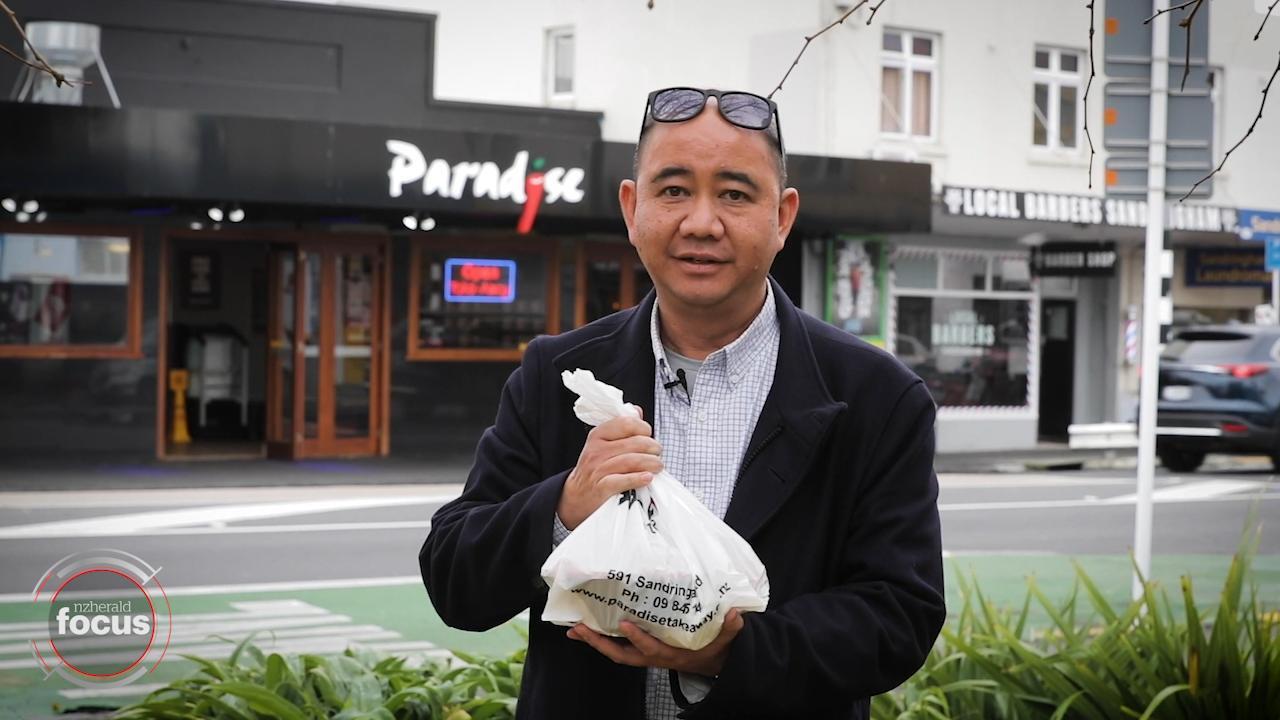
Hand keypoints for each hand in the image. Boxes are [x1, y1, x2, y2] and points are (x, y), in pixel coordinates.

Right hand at [558, 412, 661, 529]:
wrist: (576, 496)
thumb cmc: (594, 468)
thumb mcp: (602, 444)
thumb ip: (621, 428)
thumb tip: (637, 411)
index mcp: (598, 435)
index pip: (626, 423)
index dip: (643, 428)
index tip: (649, 436)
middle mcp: (597, 450)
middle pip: (634, 443)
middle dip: (653, 447)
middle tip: (658, 454)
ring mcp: (598, 469)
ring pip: (631, 461)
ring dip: (651, 463)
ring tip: (658, 466)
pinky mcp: (601, 487)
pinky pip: (623, 480)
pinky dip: (638, 479)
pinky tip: (648, 478)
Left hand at [566, 609, 744, 677]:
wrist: (712, 664)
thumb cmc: (715, 649)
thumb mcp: (725, 641)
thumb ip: (730, 628)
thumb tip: (737, 614)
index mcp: (671, 655)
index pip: (651, 649)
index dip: (638, 639)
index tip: (625, 624)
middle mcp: (654, 657)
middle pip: (622, 655)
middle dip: (600, 643)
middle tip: (580, 630)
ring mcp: (645, 655)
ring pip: (615, 652)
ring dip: (594, 641)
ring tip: (575, 629)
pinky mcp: (641, 650)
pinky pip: (618, 647)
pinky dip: (602, 639)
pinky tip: (588, 628)